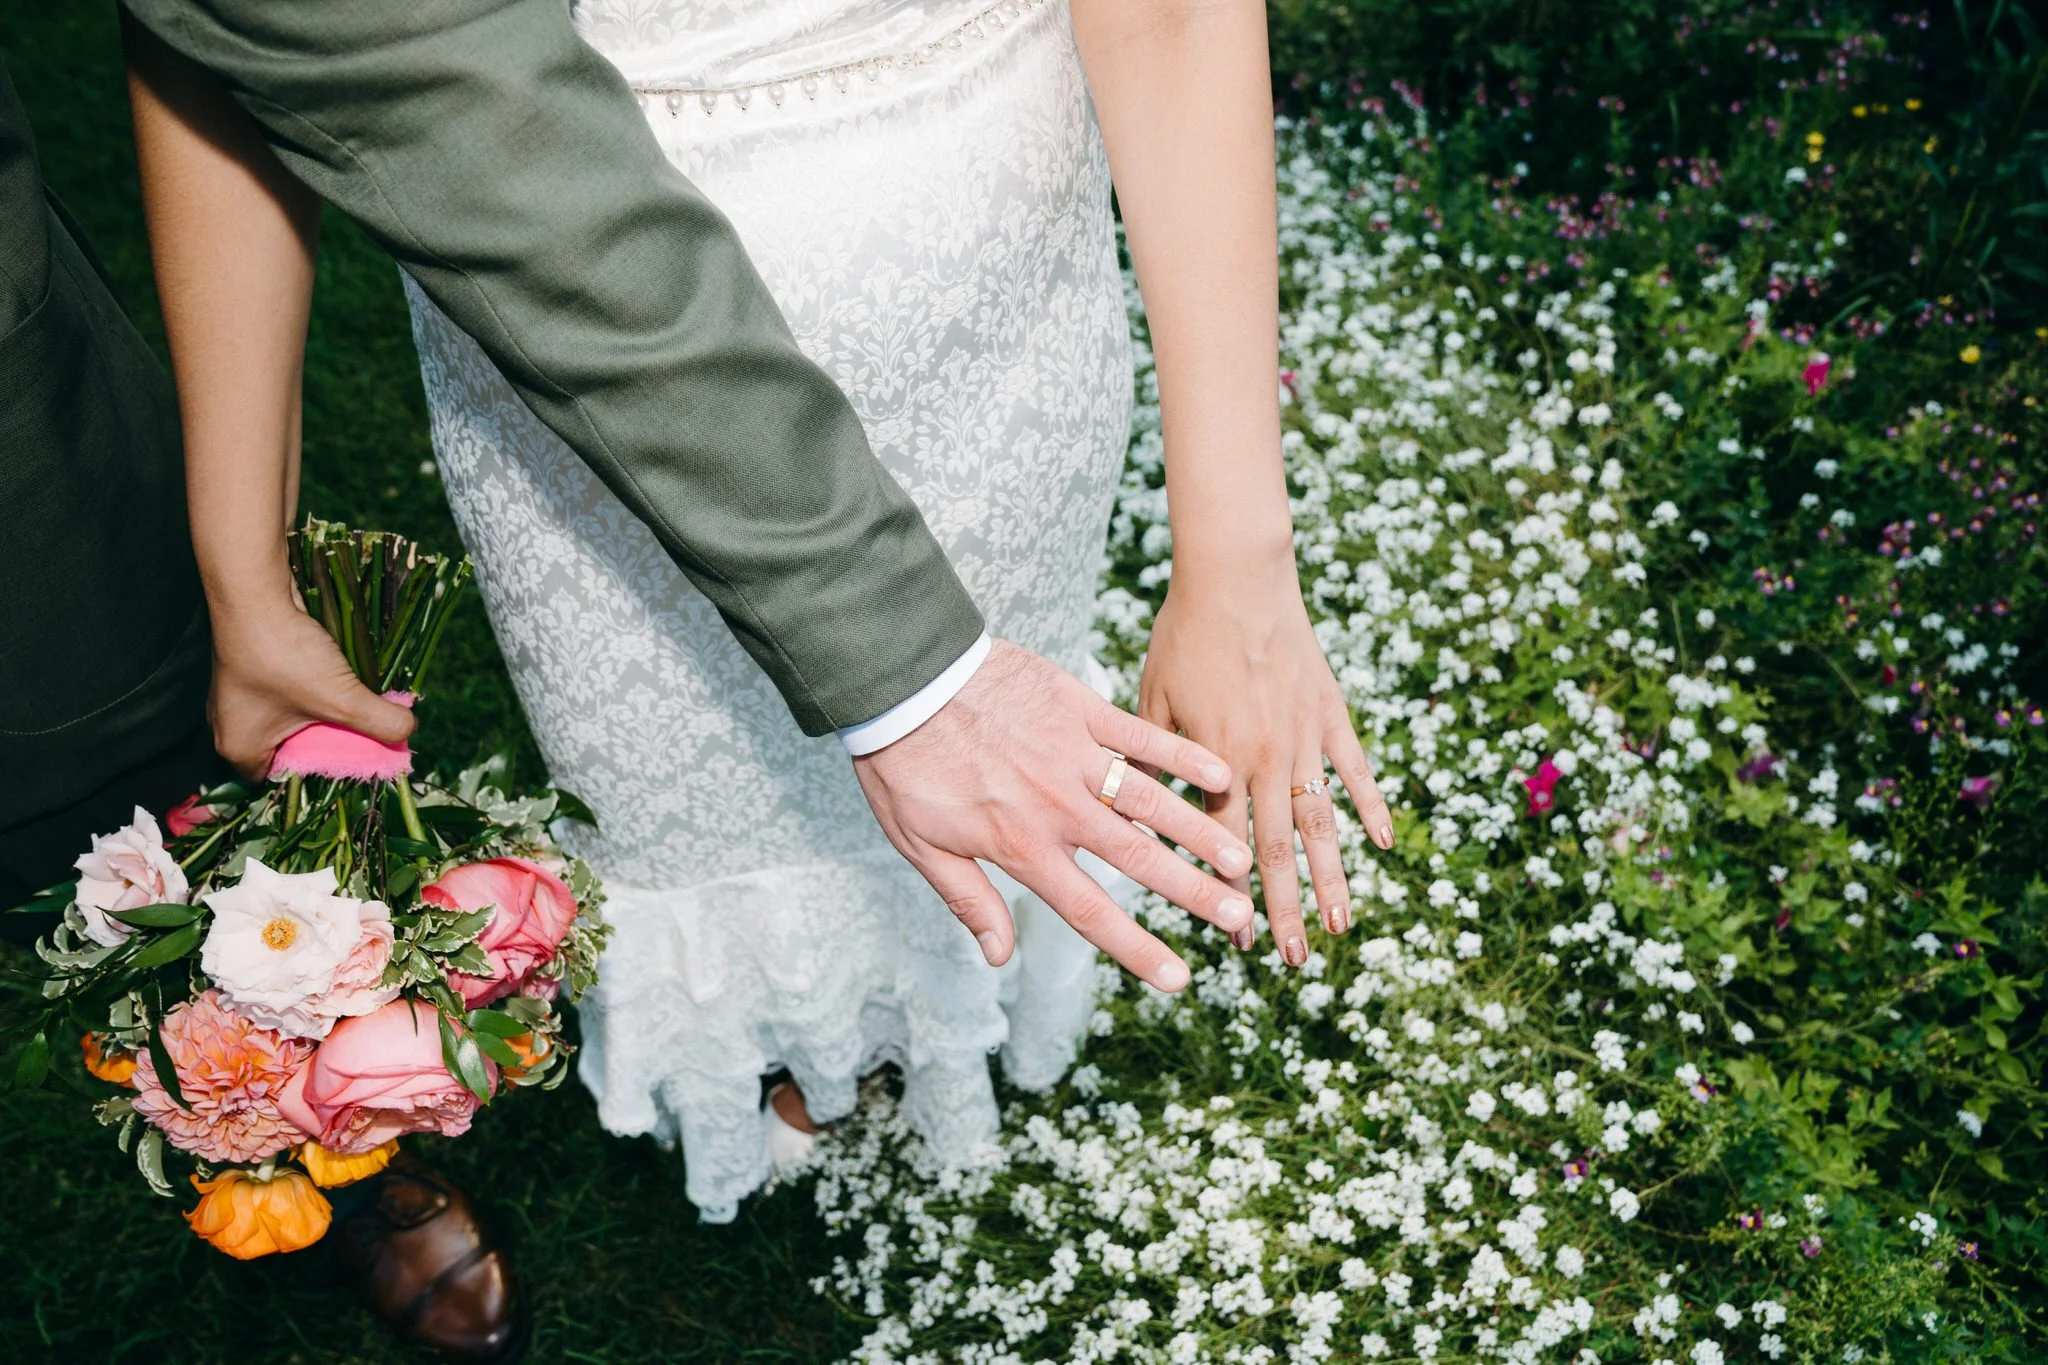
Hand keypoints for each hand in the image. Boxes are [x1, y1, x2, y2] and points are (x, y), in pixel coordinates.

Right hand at [208, 597, 416, 777]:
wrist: (254, 593)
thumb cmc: (285, 656)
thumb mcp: (340, 698)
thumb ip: (379, 722)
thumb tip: (408, 731)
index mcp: (239, 748)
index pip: (282, 781)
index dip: (318, 774)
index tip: (350, 761)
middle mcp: (232, 726)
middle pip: (289, 749)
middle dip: (326, 742)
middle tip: (359, 734)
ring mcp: (238, 696)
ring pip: (290, 718)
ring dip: (321, 713)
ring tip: (351, 706)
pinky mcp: (250, 669)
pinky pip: (286, 693)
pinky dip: (312, 691)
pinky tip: (335, 681)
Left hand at [852, 640, 1256, 991]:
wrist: (903, 679)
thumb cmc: (905, 765)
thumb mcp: (921, 845)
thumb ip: (968, 900)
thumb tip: (999, 958)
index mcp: (1021, 845)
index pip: (1089, 910)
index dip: (1136, 948)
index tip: (1178, 977)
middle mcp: (1058, 806)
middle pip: (1138, 859)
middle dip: (1192, 892)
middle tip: (1239, 914)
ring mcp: (1073, 754)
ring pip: (1149, 799)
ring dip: (1198, 831)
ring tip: (1241, 857)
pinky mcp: (1078, 708)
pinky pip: (1139, 735)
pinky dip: (1180, 754)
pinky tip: (1219, 773)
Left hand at [1138, 566, 1393, 966]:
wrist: (1236, 577)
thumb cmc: (1183, 637)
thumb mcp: (1152, 702)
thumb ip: (1154, 765)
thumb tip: (1139, 819)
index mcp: (1217, 761)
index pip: (1222, 846)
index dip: (1229, 895)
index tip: (1236, 942)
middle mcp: (1265, 759)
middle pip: (1277, 850)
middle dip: (1285, 911)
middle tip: (1296, 961)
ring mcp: (1305, 739)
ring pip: (1322, 823)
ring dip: (1332, 878)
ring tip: (1342, 925)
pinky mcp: (1331, 713)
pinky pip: (1355, 770)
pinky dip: (1371, 807)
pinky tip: (1383, 845)